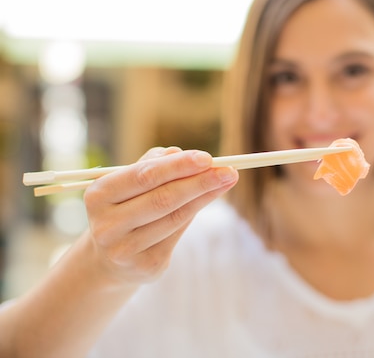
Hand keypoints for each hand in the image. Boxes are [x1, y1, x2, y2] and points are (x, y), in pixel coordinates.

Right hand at [83, 146, 237, 285]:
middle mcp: (107, 225)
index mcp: (98, 196)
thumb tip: (181, 153)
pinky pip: (177, 234)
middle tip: (228, 170)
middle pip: (162, 198)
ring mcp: (125, 250)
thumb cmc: (125, 208)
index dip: (178, 166)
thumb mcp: (129, 183)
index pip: (144, 176)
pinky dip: (195, 212)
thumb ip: (153, 165)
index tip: (207, 158)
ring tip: (226, 180)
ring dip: (205, 196)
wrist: (109, 259)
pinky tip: (209, 198)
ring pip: (174, 217)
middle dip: (200, 182)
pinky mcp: (145, 267)